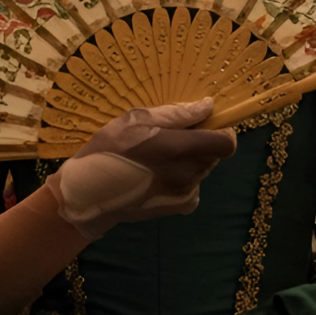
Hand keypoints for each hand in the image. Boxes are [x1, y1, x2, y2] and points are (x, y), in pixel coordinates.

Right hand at [51, 99, 237, 240]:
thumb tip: (207, 107)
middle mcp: (188, 174)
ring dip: (190, 161)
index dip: (221, 131)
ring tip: (158, 159)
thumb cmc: (109, 150)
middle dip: (200, 144)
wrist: (89, 194)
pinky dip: (183, 179)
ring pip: (203, 169)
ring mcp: (186, 193)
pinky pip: (194, 186)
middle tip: (170, 139)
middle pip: (213, 154)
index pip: (226, 142)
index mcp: (179, 149)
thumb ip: (176, 115)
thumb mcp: (135, 120)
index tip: (206, 125)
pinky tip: (158, 177)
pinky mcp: (180, 207)